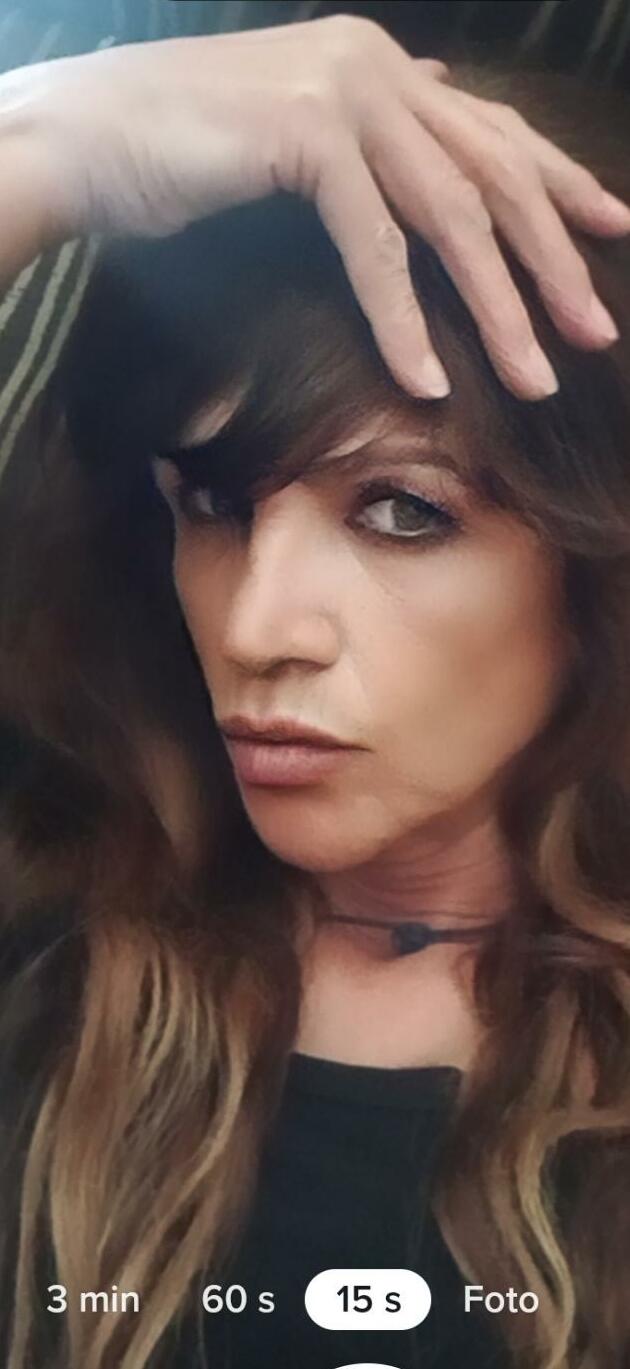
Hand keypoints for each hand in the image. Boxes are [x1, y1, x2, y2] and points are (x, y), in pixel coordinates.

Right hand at [3, 14, 628, 399]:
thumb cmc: (182, 152)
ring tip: (534, 378)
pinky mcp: (307, 134)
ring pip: (451, 216)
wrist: (87, 138)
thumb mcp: (295, 139)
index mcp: (383, 65)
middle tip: (594, 333)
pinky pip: (376, 245)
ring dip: (497, 308)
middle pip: (494, 177)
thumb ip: (370, 137)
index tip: (609, 232)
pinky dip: (404, 319)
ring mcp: (346, 91)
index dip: (560, 184)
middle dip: (552, 263)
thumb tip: (432, 116)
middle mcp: (378, 66)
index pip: (495, 131)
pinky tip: (427, 381)